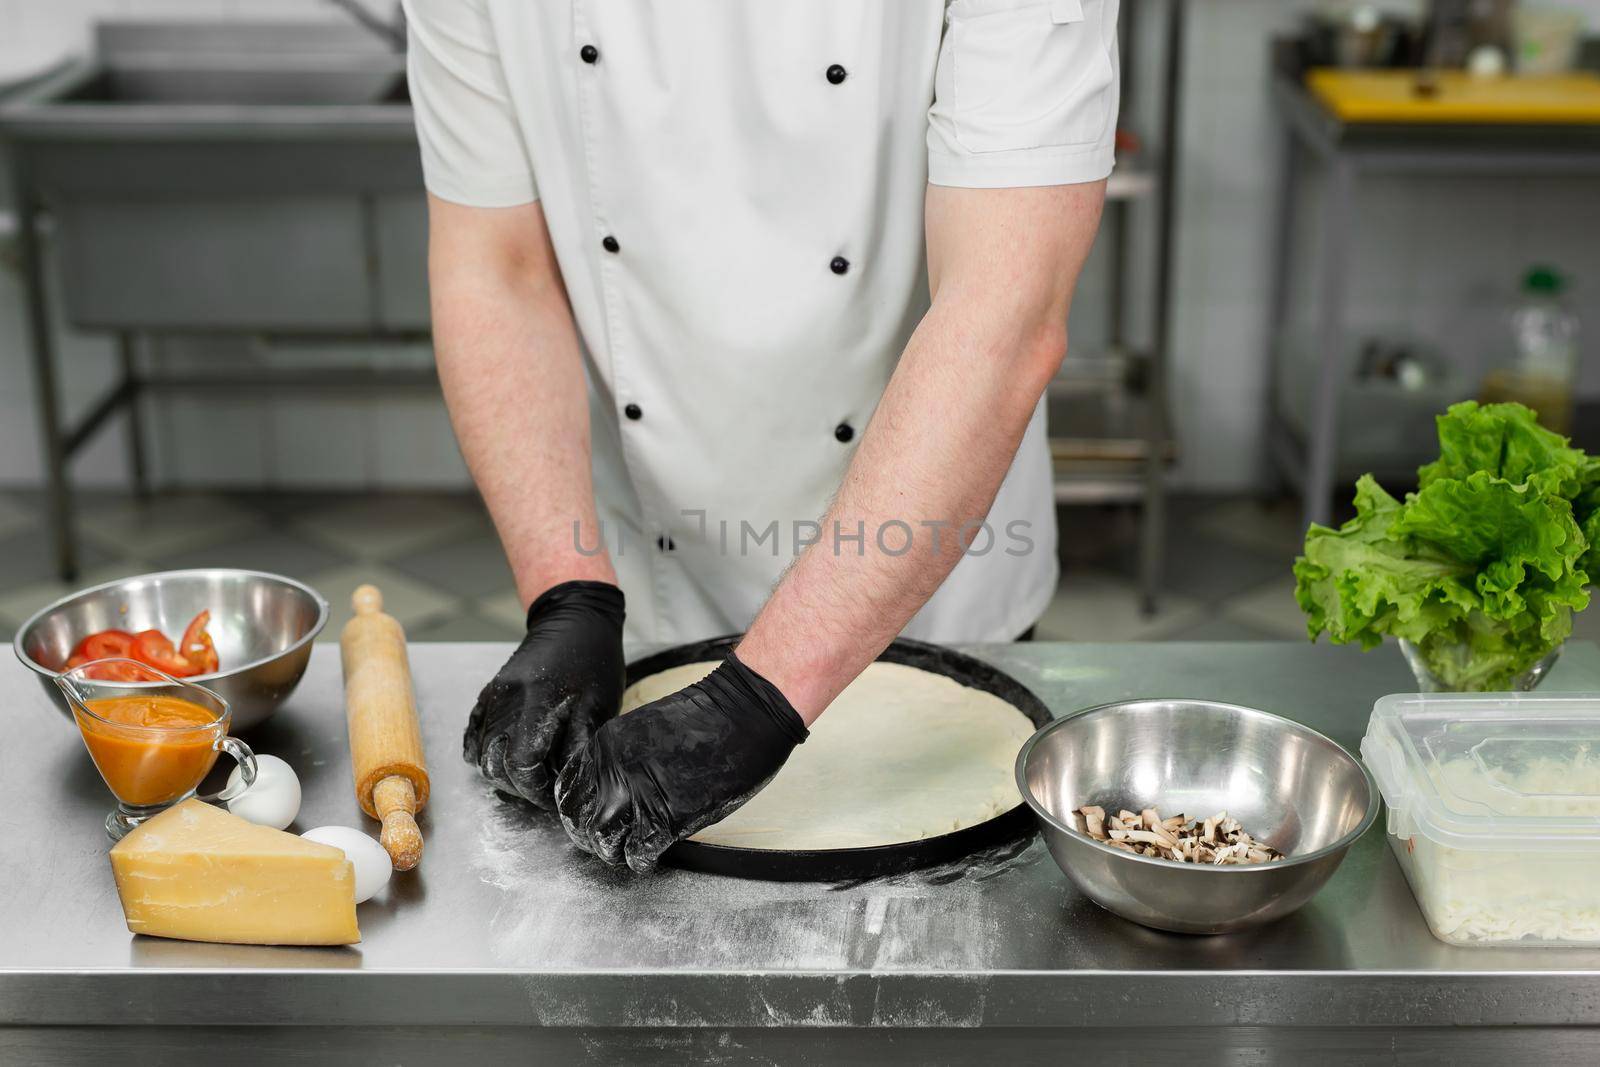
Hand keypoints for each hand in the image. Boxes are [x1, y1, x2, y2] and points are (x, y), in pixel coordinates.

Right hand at [463, 580, 624, 807]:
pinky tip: (499, 757)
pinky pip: (474, 731)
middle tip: (543, 788)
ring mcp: (494, 696)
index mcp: (536, 704)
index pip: (520, 765)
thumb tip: (571, 784)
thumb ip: (581, 746)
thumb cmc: (593, 661)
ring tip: (529, 773)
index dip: (535, 790)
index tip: (553, 796)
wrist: (575, 619)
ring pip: (481, 751)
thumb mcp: (598, 706)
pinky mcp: (489, 692)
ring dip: (501, 770)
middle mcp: (507, 701)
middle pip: (495, 764)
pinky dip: (482, 750)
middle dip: (518, 786)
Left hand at [554, 652, 807, 872]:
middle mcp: (613, 770)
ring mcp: (637, 795)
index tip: (591, 819)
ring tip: (628, 851)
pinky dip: (642, 861)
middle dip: (593, 837)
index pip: (569, 790)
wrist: (745, 713)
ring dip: (614, 852)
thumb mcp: (645, 732)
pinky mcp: (666, 817)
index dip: (579, 811)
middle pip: (581, 820)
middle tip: (608, 843)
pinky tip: (651, 856)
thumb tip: (613, 796)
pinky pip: (638, 853)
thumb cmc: (708, 719)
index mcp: (605, 746)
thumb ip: (622, 763)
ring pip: (603, 841)